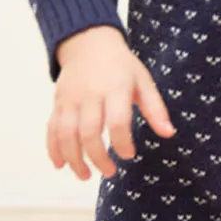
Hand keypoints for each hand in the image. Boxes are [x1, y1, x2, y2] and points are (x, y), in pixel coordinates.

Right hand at [47, 25, 175, 179]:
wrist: (89, 43)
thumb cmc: (121, 66)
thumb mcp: (143, 81)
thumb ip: (155, 109)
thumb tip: (169, 134)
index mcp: (116, 88)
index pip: (117, 121)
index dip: (122, 142)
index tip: (129, 155)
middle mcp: (90, 95)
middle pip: (89, 132)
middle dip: (98, 158)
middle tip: (110, 173)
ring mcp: (70, 99)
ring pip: (66, 134)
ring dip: (74, 159)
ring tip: (85, 176)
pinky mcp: (57, 103)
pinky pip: (51, 129)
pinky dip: (53, 149)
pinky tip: (60, 165)